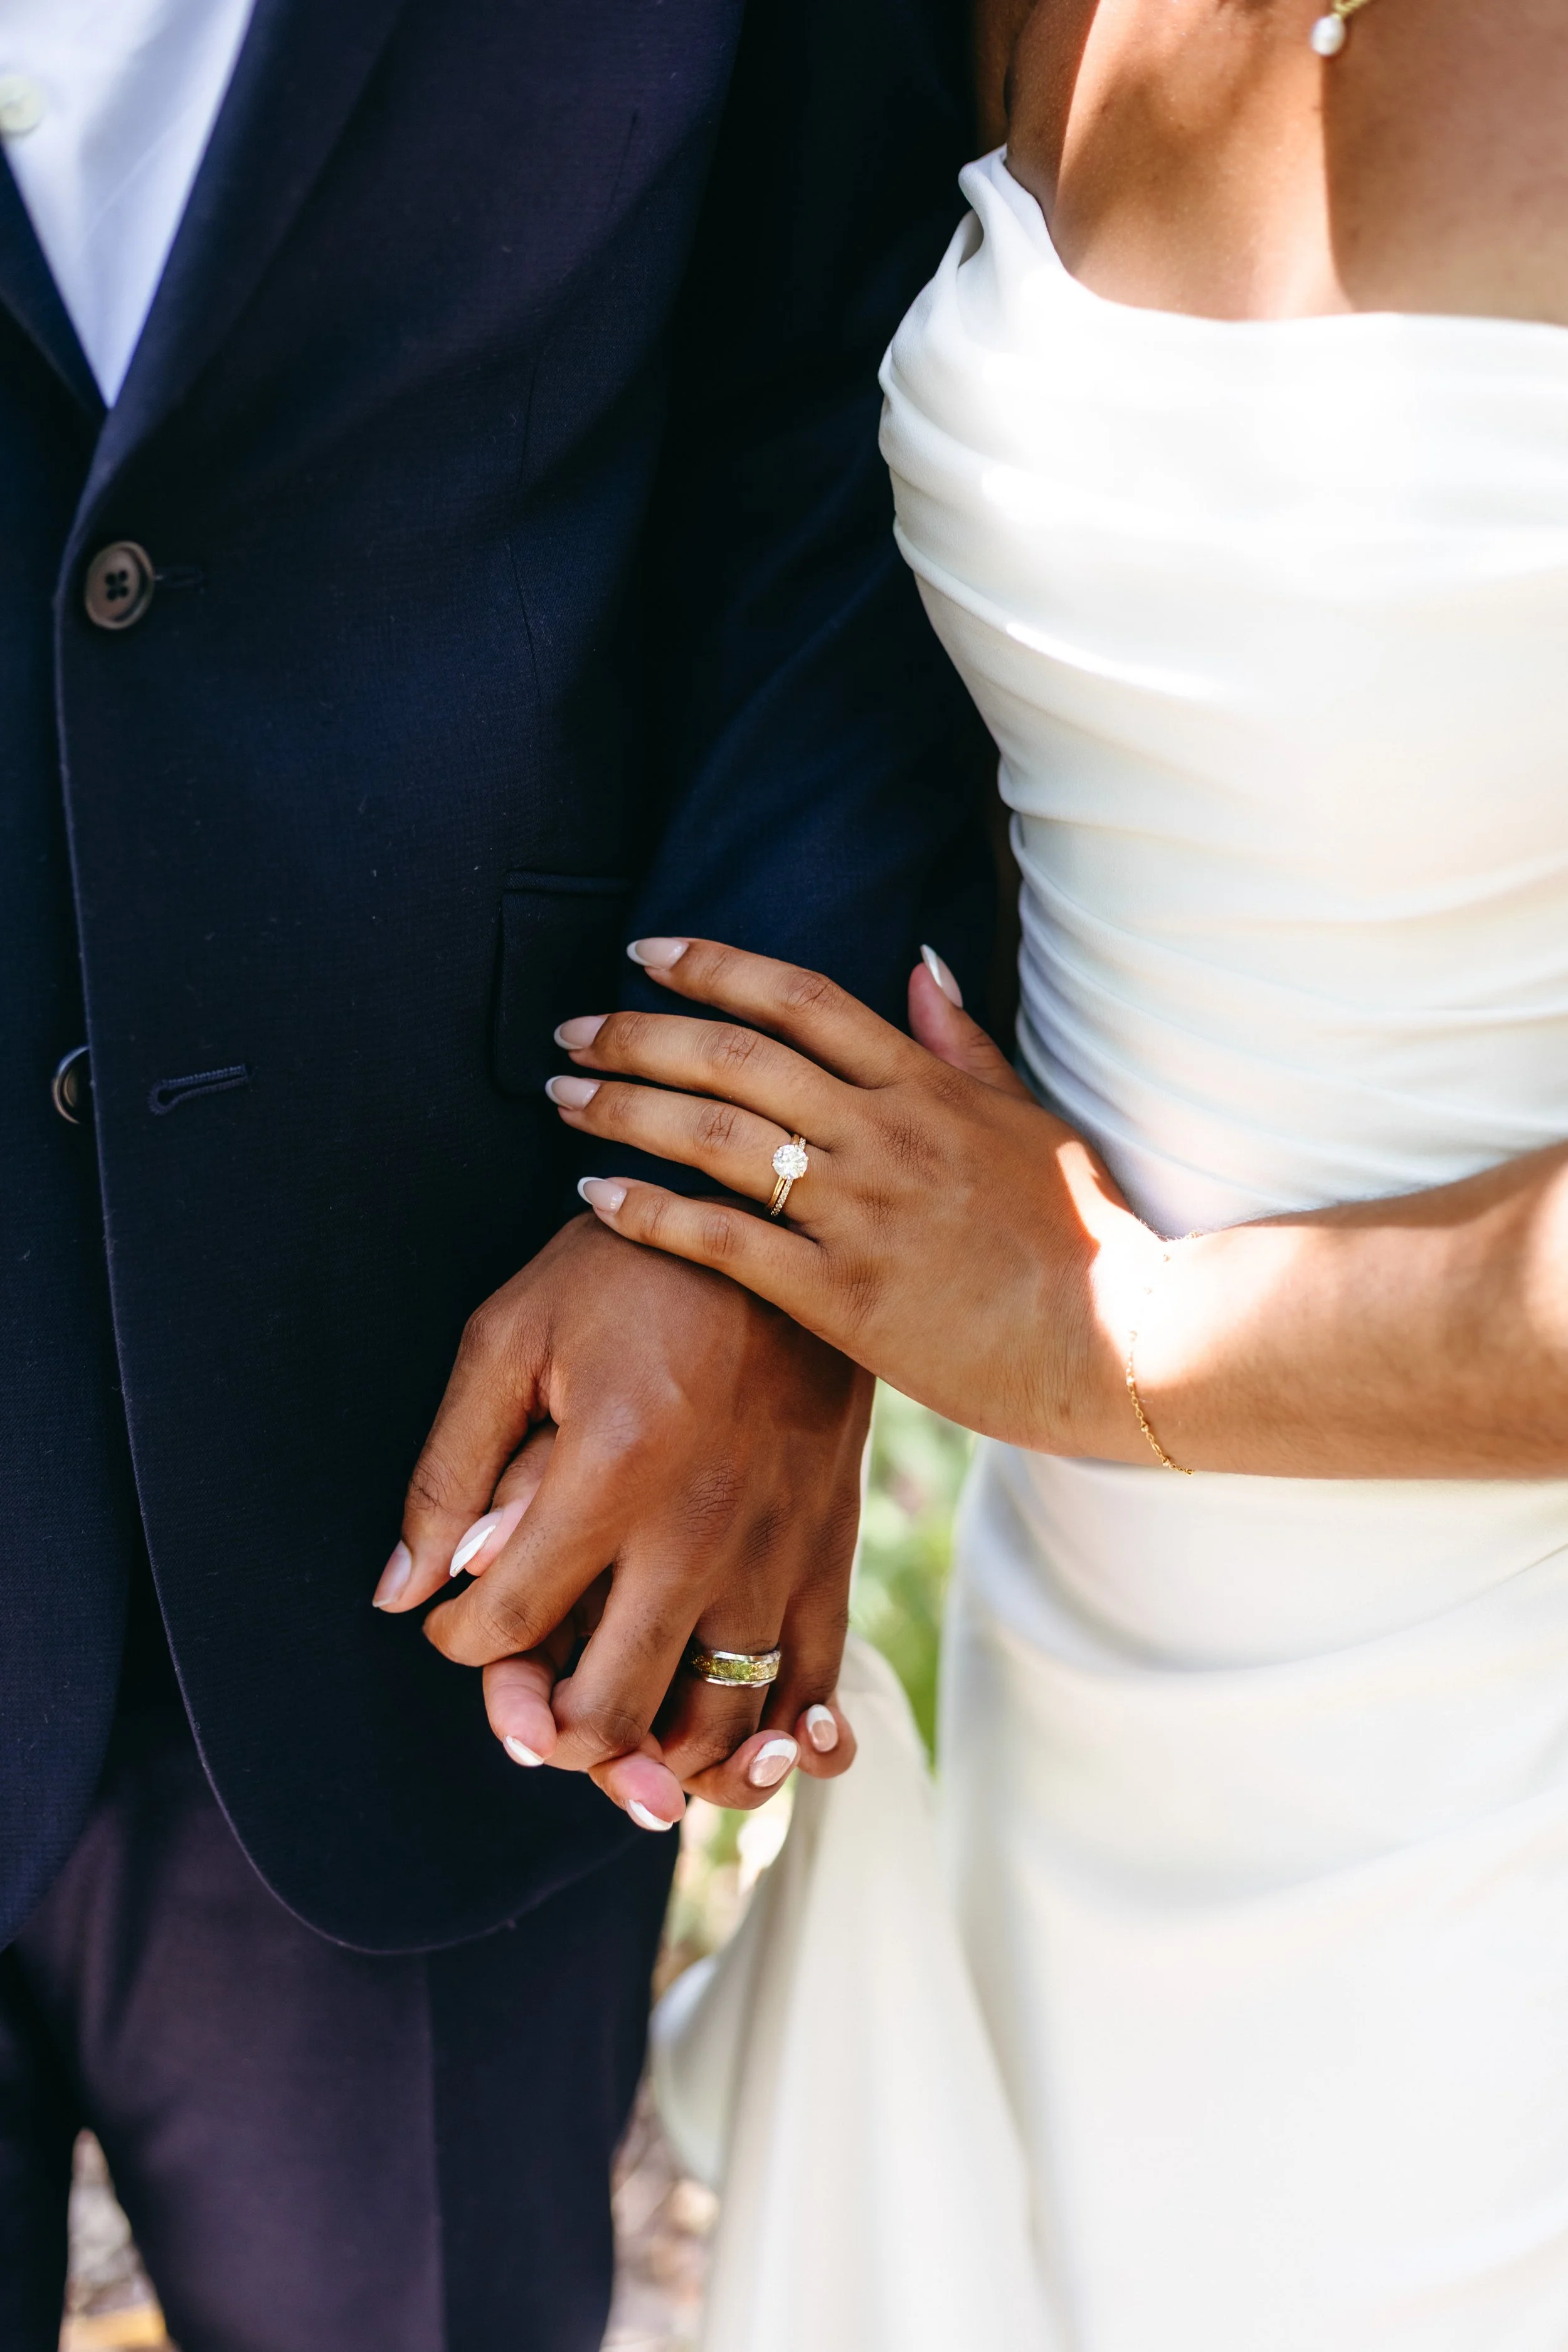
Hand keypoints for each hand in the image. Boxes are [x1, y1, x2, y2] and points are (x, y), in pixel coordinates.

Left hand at [373, 1215, 868, 1825]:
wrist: (781, 1214)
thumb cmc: (630, 1265)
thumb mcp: (510, 1334)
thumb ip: (449, 1469)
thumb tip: (401, 1592)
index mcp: (609, 1474)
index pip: (507, 1626)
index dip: (459, 1643)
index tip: (455, 1619)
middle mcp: (700, 1533)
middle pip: (608, 1712)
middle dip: (547, 1730)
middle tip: (527, 1693)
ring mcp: (776, 1551)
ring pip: (716, 1727)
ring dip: (655, 1758)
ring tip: (614, 1730)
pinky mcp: (832, 1549)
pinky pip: (813, 1689)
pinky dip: (775, 1745)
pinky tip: (737, 1748)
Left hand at [546, 938, 1161, 1457]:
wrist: (1123, 1343)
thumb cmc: (1084, 1236)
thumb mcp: (1030, 1118)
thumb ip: (962, 1045)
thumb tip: (916, 963)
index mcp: (926, 1087)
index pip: (801, 999)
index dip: (716, 965)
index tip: (645, 951)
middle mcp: (885, 1135)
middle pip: (736, 1056)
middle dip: (639, 1033)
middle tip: (571, 1028)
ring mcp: (862, 1215)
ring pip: (717, 1138)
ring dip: (625, 1109)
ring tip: (562, 1095)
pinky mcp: (846, 1299)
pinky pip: (725, 1243)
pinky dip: (650, 1214)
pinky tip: (594, 1197)